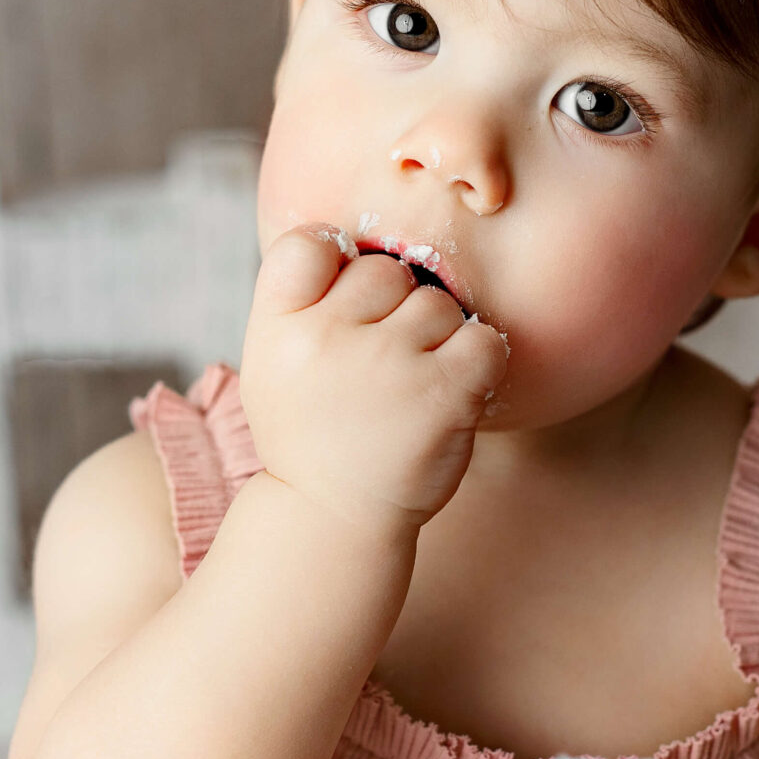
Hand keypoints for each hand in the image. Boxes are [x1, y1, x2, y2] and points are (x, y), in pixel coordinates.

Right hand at [238, 223, 509, 540]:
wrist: (331, 517)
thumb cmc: (311, 433)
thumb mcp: (274, 362)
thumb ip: (304, 302)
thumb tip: (352, 242)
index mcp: (277, 326)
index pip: (310, 242)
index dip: (337, 260)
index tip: (345, 301)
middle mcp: (326, 338)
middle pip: (387, 271)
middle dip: (395, 310)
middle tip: (381, 365)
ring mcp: (386, 364)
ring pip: (439, 304)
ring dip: (438, 340)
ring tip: (411, 388)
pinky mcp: (442, 393)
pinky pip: (483, 339)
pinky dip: (478, 364)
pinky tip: (450, 394)